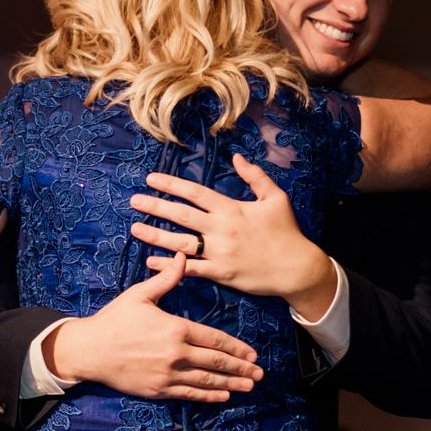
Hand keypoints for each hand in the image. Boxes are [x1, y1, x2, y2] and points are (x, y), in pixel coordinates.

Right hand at [44, 258, 263, 401]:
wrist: (90, 350)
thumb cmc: (114, 320)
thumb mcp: (140, 295)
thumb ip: (166, 279)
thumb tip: (182, 257)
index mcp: (175, 328)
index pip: (215, 339)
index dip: (236, 347)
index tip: (252, 353)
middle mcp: (176, 354)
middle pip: (216, 362)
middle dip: (241, 368)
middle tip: (259, 373)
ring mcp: (168, 374)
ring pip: (207, 381)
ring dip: (231, 384)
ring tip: (249, 386)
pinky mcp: (158, 389)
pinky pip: (189, 394)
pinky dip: (208, 396)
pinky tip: (223, 396)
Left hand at [129, 155, 336, 320]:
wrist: (296, 268)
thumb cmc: (286, 231)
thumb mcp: (275, 197)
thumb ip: (255, 176)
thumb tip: (236, 157)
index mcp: (231, 209)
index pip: (195, 193)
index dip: (171, 185)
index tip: (151, 179)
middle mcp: (221, 229)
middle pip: (182, 215)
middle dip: (155, 207)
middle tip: (134, 201)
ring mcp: (219, 253)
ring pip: (180, 243)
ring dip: (155, 235)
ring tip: (135, 229)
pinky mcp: (221, 273)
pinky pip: (190, 269)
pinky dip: (169, 266)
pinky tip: (151, 262)